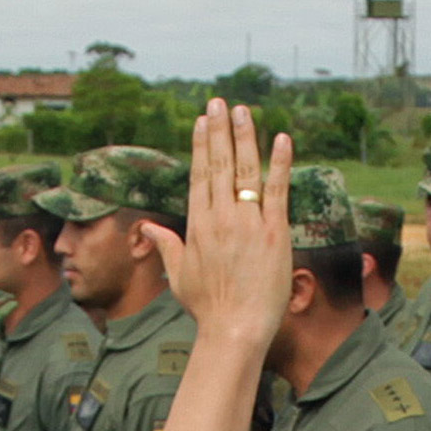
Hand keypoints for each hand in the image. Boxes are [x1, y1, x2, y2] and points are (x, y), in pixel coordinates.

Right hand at [139, 99, 293, 349]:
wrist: (235, 328)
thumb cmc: (208, 307)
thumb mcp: (179, 274)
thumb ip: (166, 245)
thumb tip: (148, 228)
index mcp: (198, 225)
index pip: (200, 175)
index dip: (202, 145)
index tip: (202, 121)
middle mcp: (220, 217)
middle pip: (220, 164)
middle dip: (219, 130)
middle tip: (220, 102)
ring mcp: (248, 222)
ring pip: (245, 170)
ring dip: (244, 136)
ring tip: (243, 110)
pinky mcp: (274, 231)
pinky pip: (277, 190)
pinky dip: (280, 163)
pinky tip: (282, 139)